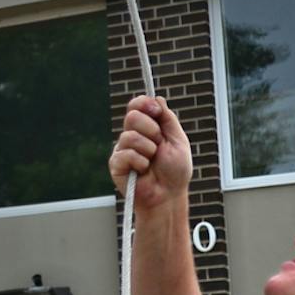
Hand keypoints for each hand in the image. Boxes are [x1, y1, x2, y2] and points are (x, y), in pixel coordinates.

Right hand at [110, 97, 193, 213]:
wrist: (169, 195)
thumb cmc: (175, 171)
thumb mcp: (178, 140)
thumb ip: (167, 119)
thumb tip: (157, 98)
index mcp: (147, 127)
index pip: (136, 105)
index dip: (144, 103)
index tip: (156, 111)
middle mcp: (132, 135)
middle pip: (132, 116)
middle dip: (151, 130)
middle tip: (159, 145)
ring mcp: (122, 149)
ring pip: (130, 136)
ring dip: (148, 150)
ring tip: (152, 162)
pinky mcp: (116, 164)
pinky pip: (126, 154)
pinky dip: (140, 163)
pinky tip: (143, 171)